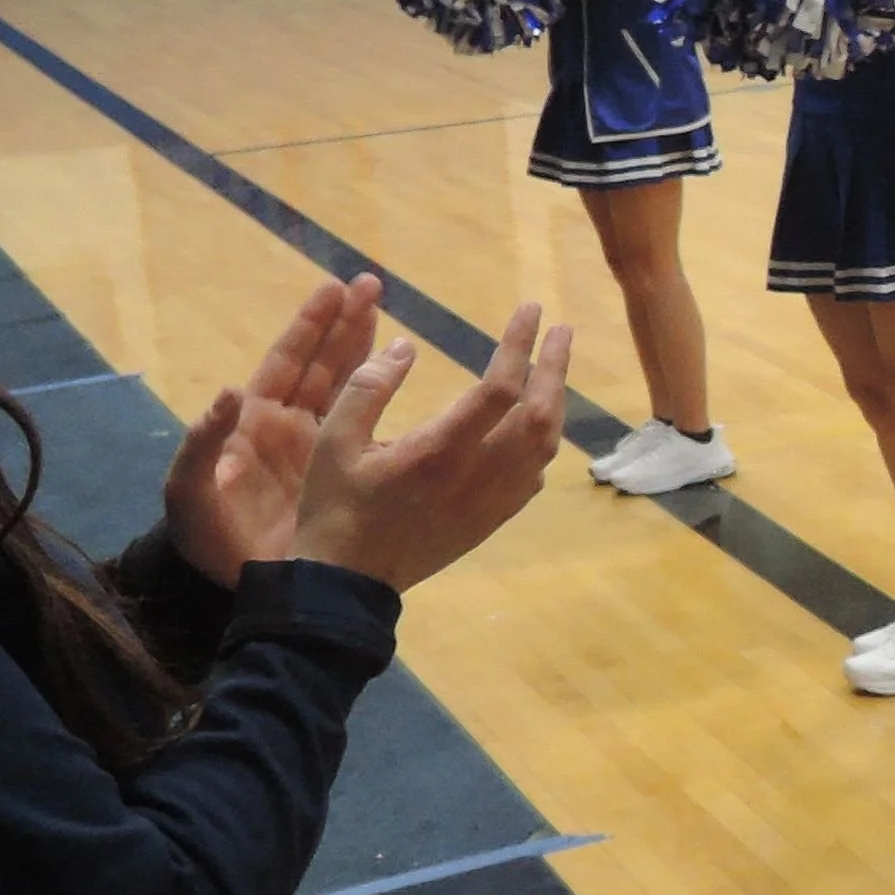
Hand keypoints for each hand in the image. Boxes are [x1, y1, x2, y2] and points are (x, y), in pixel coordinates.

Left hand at [165, 275, 384, 588]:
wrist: (232, 583)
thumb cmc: (203, 535)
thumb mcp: (190, 491)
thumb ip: (203, 443)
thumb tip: (229, 392)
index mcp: (256, 420)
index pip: (289, 361)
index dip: (312, 325)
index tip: (336, 289)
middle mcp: (291, 425)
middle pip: (323, 362)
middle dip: (347, 323)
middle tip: (373, 285)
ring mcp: (319, 449)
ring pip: (347, 388)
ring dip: (366, 350)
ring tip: (390, 316)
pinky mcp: (341, 475)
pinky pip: (367, 431)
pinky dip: (385, 406)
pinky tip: (407, 388)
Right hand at [290, 305, 571, 592]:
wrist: (349, 584)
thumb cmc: (335, 508)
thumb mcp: (333, 440)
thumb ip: (368, 387)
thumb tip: (407, 345)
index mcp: (441, 450)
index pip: (500, 387)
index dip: (520, 345)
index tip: (529, 310)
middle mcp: (478, 475)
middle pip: (539, 414)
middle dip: (555, 367)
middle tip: (561, 330)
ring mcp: (491, 501)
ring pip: (544, 446)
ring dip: (556, 402)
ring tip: (553, 368)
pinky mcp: (492, 520)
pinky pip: (533, 475)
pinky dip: (543, 442)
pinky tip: (534, 425)